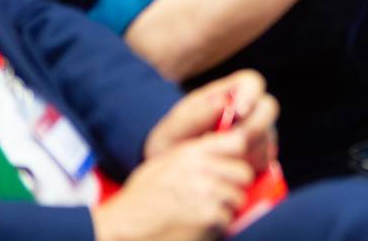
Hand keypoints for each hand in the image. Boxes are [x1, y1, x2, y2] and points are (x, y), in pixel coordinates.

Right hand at [91, 132, 254, 240]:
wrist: (124, 223)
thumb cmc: (141, 194)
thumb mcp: (164, 162)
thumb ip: (193, 153)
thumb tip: (219, 144)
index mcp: (192, 152)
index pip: (237, 142)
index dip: (238, 155)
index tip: (231, 165)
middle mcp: (202, 168)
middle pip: (243, 174)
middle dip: (235, 186)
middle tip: (222, 194)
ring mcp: (207, 192)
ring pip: (238, 198)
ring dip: (227, 207)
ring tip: (206, 210)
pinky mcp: (208, 214)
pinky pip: (227, 218)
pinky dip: (218, 225)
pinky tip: (199, 223)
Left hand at [144, 71, 277, 173]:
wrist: (169, 175)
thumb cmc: (170, 144)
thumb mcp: (171, 130)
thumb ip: (195, 116)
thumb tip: (224, 102)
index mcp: (228, 94)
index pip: (251, 82)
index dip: (252, 93)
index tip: (239, 111)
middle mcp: (249, 112)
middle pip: (268, 108)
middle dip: (255, 126)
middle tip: (236, 144)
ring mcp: (257, 134)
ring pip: (267, 137)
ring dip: (247, 150)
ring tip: (218, 163)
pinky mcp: (260, 158)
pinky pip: (265, 161)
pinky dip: (248, 168)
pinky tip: (225, 173)